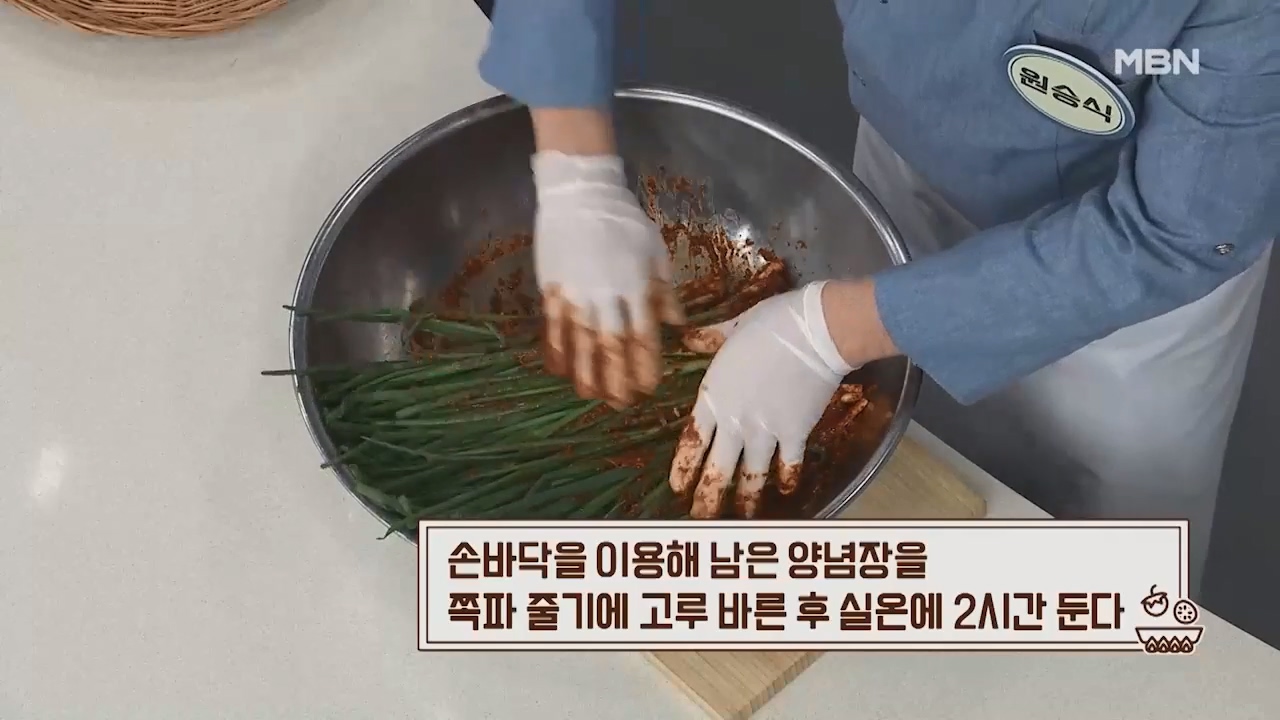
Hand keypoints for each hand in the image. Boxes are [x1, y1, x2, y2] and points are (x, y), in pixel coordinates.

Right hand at [532, 151, 683, 407]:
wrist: (581, 194)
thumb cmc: (624, 222)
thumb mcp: (655, 252)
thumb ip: (664, 291)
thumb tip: (678, 324)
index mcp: (635, 286)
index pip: (643, 335)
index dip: (645, 364)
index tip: (649, 387)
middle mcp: (606, 295)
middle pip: (611, 345)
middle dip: (616, 378)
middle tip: (621, 403)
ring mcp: (576, 293)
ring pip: (581, 342)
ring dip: (586, 372)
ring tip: (590, 395)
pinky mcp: (553, 288)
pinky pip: (553, 326)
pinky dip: (557, 350)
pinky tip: (559, 370)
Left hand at [671, 281, 856, 517]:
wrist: (815, 331)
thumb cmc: (771, 323)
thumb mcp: (731, 327)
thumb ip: (709, 340)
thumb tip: (690, 338)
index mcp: (714, 395)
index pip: (692, 439)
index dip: (684, 467)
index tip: (678, 488)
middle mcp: (735, 419)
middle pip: (717, 467)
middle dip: (708, 496)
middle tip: (700, 517)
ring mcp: (765, 429)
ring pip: (751, 474)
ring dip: (746, 498)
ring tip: (742, 517)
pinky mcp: (795, 432)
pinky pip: (788, 463)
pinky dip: (787, 478)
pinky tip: (786, 490)